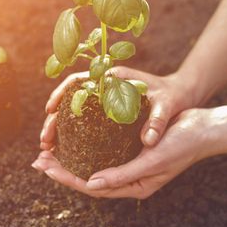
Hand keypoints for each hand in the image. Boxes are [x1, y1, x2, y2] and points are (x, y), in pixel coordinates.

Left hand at [33, 108, 226, 198]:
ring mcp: (131, 163)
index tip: (46, 167)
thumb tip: (90, 184)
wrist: (202, 127)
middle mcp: (130, 178)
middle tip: (39, 159)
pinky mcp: (132, 148)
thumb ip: (122, 175)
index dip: (67, 178)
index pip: (93, 187)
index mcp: (135, 187)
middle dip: (63, 170)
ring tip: (50, 151)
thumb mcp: (152, 161)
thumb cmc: (181, 144)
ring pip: (94, 165)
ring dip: (72, 159)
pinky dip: (86, 147)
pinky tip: (75, 140)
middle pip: (90, 178)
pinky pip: (104, 151)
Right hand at [40, 66, 196, 150]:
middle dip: (54, 119)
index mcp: (114, 78)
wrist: (182, 93)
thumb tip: (149, 140)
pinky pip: (85, 120)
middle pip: (70, 99)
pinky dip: (73, 133)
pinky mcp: (109, 111)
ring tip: (49, 148)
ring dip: (60, 128)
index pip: (79, 81)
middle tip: (44, 140)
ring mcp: (105, 99)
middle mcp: (105, 86)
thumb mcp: (166, 106)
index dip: (61, 94)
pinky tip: (67, 149)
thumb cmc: (173, 96)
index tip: (49, 110)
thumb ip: (157, 121)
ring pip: (74, 111)